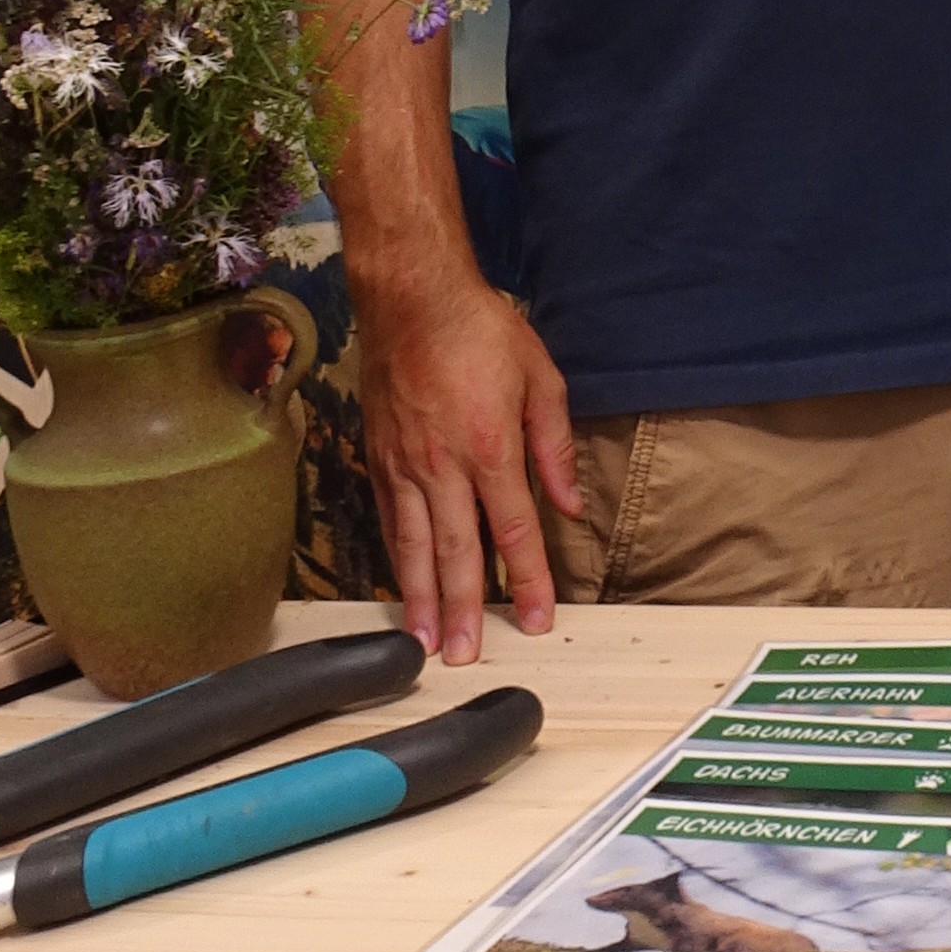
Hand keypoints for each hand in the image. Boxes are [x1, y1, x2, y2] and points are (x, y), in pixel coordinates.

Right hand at [352, 261, 578, 664]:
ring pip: (413, 546)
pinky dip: (395, 559)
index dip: (528, 580)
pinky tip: (400, 586)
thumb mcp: (541, 379)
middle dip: (462, 610)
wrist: (412, 295)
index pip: (515, 531)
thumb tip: (571, 505)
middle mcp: (443, 465)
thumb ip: (555, 448)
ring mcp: (405, 464)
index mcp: (491, 447)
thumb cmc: (481, 329)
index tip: (537, 619)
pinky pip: (389, 519)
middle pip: (457, 553)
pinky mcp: (379, 456)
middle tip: (462, 656)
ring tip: (422, 643)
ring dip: (419, 599)